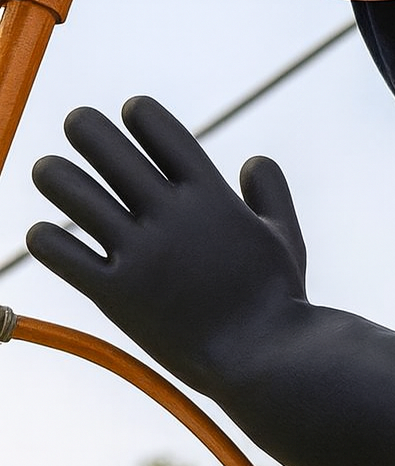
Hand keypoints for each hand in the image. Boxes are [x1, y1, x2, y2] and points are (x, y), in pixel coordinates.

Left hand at [27, 97, 307, 394]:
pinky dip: (48, 241)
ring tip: (46, 168)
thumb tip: (254, 161)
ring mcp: (142, 253)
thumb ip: (271, 191)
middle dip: (89, 129)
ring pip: (80, 198)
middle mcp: (171, 215)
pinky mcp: (117, 294)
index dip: (142, 113)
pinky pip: (68, 258)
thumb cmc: (277, 297)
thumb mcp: (284, 233)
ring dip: (57, 176)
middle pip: (114, 154)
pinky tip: (39, 232)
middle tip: (78, 120)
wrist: (261, 357)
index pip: (164, 133)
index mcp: (211, 194)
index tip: (130, 108)